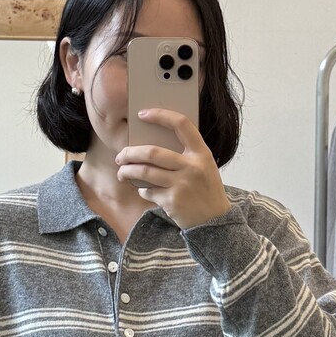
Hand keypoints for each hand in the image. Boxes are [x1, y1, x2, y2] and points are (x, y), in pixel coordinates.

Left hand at [115, 109, 231, 229]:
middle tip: (121, 156)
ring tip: (122, 172)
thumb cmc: (206, 191)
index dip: (160, 115)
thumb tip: (150, 146)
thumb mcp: (204, 167)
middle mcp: (192, 167)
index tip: (142, 114)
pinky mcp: (172, 201)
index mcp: (201, 154)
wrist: (214, 222)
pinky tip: (143, 190)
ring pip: (144, 172)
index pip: (181, 124)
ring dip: (127, 171)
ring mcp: (182, 184)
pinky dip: (142, 190)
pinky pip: (148, 191)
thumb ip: (186, 155)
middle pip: (152, 152)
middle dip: (130, 153)